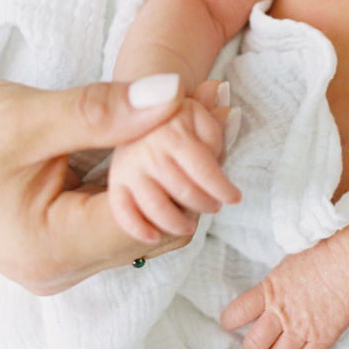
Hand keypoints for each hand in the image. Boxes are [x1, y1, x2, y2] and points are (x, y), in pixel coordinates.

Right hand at [0, 73, 226, 293]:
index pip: (157, 218)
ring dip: (172, 162)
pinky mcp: (60, 233)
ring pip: (146, 214)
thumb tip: (174, 94)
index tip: (209, 105)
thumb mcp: (28, 116)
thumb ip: (104, 112)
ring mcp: (62, 254)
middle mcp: (62, 266)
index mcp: (54, 250)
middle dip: (191, 163)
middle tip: (211, 99)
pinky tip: (161, 123)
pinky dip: (145, 167)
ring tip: (195, 103)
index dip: (190, 164)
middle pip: (160, 223)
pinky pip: (121, 206)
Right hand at [108, 89, 240, 241]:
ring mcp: (127, 169)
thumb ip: (215, 121)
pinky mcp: (114, 183)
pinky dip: (139, 228)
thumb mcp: (196, 112)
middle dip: (204, 204)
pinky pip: (123, 213)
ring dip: (177, 222)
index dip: (222, 188)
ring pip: (156, 208)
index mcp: (172, 131)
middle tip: (214, 206)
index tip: (235, 198)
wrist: (131, 112)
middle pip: (183, 191)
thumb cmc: (172, 117)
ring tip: (189, 225)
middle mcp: (147, 151)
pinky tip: (154, 237)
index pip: (204, 169)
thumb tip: (233, 113)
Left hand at [222, 238, 348, 348]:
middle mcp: (280, 313)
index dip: (232, 321)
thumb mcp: (286, 266)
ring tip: (288, 344)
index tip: (236, 322)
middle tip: (264, 342)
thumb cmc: (319, 255)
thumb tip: (265, 298)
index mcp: (267, 291)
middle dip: (255, 348)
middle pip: (252, 348)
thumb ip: (271, 287)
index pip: (234, 315)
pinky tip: (307, 346)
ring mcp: (301, 328)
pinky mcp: (323, 338)